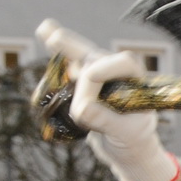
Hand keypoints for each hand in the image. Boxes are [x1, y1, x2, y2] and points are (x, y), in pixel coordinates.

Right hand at [35, 20, 176, 180]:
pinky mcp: (83, 86)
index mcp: (136, 81)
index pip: (123, 64)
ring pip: (79, 57)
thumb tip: (81, 108)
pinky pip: (68, 69)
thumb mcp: (125, 134)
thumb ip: (106, 120)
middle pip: (95, 54)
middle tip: (53, 38)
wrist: (127, 150)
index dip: (104, 69)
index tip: (90, 81)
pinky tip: (44, 34)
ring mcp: (99, 78)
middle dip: (74, 46)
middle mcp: (117, 75)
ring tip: (46, 31)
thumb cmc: (134, 140)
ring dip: (64, 46)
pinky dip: (57, 58)